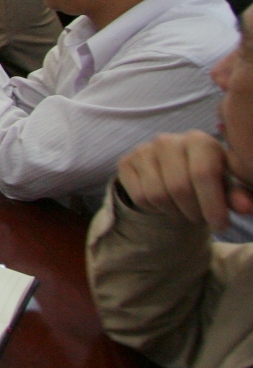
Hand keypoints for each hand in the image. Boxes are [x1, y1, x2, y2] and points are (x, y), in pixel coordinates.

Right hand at [116, 131, 252, 231]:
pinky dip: (154, 208)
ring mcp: (144, 150)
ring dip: (173, 211)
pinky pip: (139, 197)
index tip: (221, 226)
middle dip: (193, 211)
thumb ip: (238, 196)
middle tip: (201, 218)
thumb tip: (246, 208)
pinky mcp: (126, 162)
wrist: (172, 169)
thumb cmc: (206, 178)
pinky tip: (165, 203)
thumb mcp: (227, 185)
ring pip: (156, 195)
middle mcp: (168, 140)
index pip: (203, 174)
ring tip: (183, 210)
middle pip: (178, 187)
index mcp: (199, 140)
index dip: (212, 204)